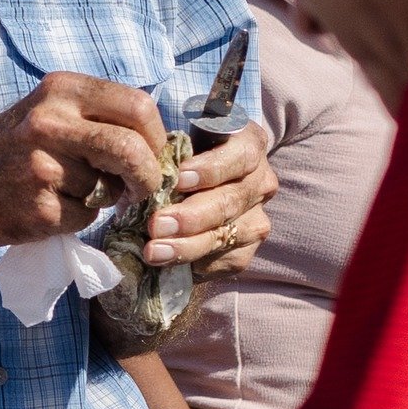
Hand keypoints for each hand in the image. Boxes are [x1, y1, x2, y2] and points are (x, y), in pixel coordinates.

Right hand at [0, 74, 167, 248]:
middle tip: (143, 189)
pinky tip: (48, 207)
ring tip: (67, 191)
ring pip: (107, 188)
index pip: (137, 106)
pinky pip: (84, 217)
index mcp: (61, 90)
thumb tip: (155, 142)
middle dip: (147, 176)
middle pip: (130, 148)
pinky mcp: (38, 208)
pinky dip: (77, 218)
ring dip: (102, 198)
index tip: (153, 154)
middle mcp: (50, 122)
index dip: (157, 136)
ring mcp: (42, 167)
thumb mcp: (48, 110)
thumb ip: (96, 116)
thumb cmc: (8, 147)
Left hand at [141, 120, 274, 277]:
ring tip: (155, 251)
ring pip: (227, 235)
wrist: (196, 187)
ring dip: (188, 245)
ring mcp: (258, 217)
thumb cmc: (183, 157)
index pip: (241, 156)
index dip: (211, 169)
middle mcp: (260, 181)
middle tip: (156, 225)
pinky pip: (227, 260)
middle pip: (230, 201)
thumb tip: (146, 169)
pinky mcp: (249, 248)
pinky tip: (171, 264)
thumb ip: (171, 153)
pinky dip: (196, 262)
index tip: (179, 179)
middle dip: (190, 216)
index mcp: (249, 144)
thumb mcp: (180, 144)